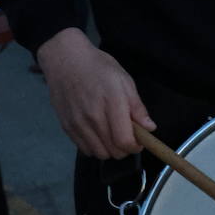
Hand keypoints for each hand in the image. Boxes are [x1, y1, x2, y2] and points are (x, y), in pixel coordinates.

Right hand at [37, 27, 155, 158]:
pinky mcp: (67, 127)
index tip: (139, 140)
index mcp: (112, 103)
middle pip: (114, 152)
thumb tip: (149, 128)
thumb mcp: (124, 80)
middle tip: (126, 135)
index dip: (135, 146)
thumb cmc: (98, 67)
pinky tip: (98, 134)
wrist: (65, 60)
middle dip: (125, 149)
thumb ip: (137, 107)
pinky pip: (85, 149)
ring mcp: (78, 124)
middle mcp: (93, 117)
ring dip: (110, 150)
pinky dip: (95, 147)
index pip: (124, 141)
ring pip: (99, 154)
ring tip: (112, 135)